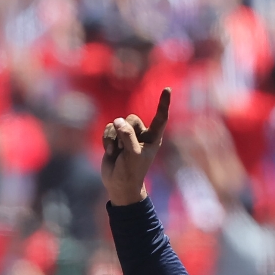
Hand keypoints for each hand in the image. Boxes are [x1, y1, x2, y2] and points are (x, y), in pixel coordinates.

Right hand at [101, 88, 169, 205]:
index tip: (167, 89)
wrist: (118, 185)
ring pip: (118, 123)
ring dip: (115, 138)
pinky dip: (107, 140)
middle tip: (125, 149)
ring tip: (118, 153)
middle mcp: (141, 134)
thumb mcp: (132, 154)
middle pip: (132, 118)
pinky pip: (108, 129)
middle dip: (125, 131)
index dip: (163, 103)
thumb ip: (127, 135)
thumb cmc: (131, 172)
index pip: (160, 118)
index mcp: (153, 138)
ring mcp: (127, 136)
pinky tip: (110, 152)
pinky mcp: (115, 138)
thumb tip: (118, 120)